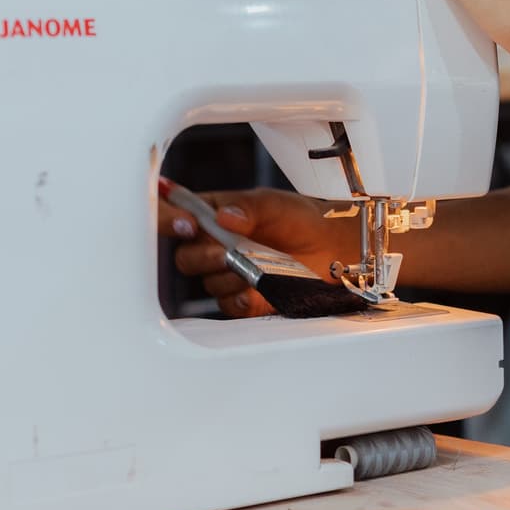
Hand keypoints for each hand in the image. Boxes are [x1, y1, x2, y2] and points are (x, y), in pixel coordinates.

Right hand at [157, 182, 359, 317]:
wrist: (335, 249)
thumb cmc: (303, 219)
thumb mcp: (275, 203)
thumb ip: (248, 208)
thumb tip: (223, 215)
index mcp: (217, 214)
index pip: (181, 217)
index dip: (174, 221)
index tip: (188, 224)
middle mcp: (217, 245)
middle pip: (186, 257)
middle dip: (202, 257)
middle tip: (224, 253)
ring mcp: (229, 274)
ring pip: (208, 283)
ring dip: (228, 277)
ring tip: (255, 268)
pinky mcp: (244, 300)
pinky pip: (228, 306)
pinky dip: (240, 300)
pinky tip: (255, 291)